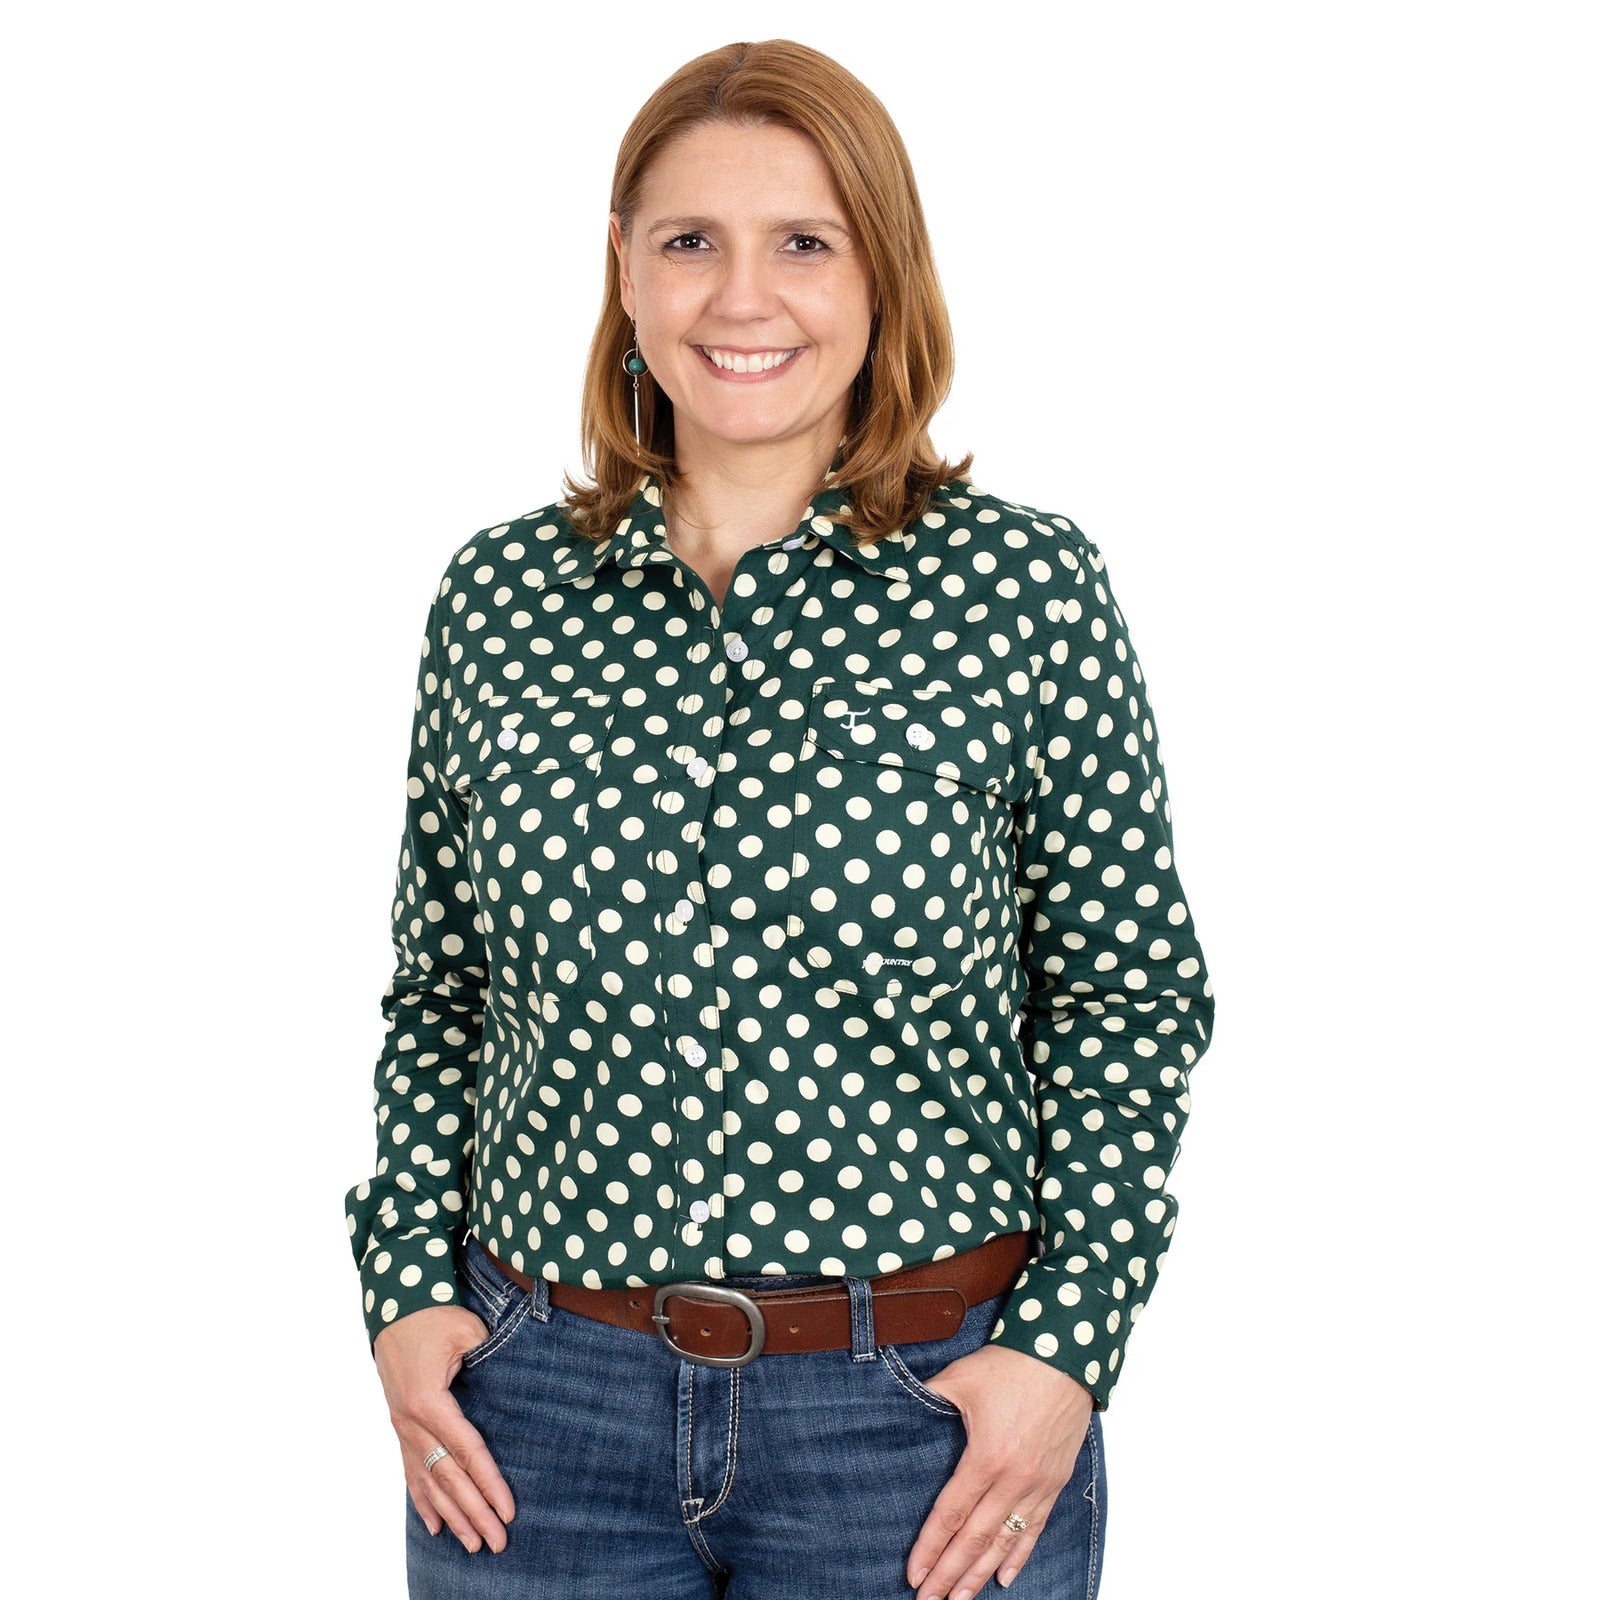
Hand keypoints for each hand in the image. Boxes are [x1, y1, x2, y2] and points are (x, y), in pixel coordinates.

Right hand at [373, 1306, 517, 1552]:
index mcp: (429, 1401)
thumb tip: (515, 1388)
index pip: (467, 1452)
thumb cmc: (435, 1315)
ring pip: (428, 1481)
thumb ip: (489, 1361)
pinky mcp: (400, 1425)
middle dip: (474, 1512)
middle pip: (448, 1477)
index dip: (489, 1483)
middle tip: (496, 1542)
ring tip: (471, 1545)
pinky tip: (436, 1526)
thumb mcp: (468, 1332)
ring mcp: (402, 1427)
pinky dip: (423, 1501)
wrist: (396, 1304)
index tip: (508, 1511)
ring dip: (451, 1515)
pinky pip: (411, 1471)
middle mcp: (412, 1421)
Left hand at [904, 1344, 1092, 1599]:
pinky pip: (1036, 1527)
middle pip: (975, 1539)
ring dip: (981, 1574)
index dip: (930, 1548)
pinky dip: (1019, 1555)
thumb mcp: (959, 1378)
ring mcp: (1038, 1483)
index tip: (913, 1575)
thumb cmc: (1011, 1363)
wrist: (1066, 1354)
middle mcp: (1013, 1479)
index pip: (951, 1515)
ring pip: (1005, 1541)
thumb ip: (928, 1399)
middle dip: (950, 1574)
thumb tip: (900, 1406)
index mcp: (985, 1456)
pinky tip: (1006, 1578)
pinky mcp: (1056, 1480)